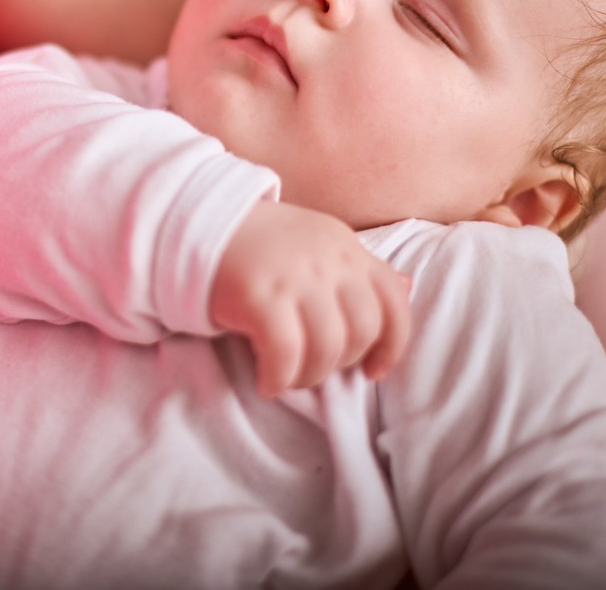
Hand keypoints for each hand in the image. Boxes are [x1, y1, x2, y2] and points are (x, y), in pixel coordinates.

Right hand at [210, 200, 411, 396]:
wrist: (197, 224)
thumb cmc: (259, 244)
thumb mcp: (318, 245)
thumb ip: (359, 270)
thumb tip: (408, 286)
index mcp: (346, 247)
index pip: (394, 301)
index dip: (393, 345)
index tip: (372, 371)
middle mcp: (328, 259)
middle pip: (362, 330)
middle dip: (342, 362)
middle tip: (312, 368)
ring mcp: (295, 276)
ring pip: (328, 347)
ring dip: (310, 376)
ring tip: (288, 377)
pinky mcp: (260, 296)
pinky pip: (286, 353)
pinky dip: (279, 377)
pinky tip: (266, 381)